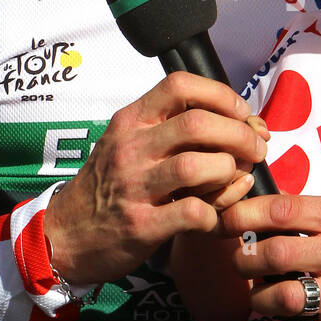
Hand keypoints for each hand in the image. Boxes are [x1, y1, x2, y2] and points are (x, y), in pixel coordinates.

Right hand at [43, 73, 268, 288]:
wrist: (64, 235)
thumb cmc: (109, 187)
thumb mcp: (129, 144)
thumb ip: (174, 130)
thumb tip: (241, 123)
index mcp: (131, 120)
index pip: (180, 85)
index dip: (221, 95)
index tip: (242, 115)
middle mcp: (130, 147)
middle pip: (198, 124)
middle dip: (240, 134)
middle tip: (257, 148)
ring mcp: (134, 186)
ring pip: (198, 166)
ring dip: (229, 172)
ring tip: (236, 179)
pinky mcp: (141, 225)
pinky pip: (194, 212)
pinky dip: (216, 213)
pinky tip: (216, 216)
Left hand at [218, 194, 320, 320]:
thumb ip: (319, 213)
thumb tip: (269, 209)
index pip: (280, 210)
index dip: (243, 215)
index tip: (225, 221)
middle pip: (271, 254)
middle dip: (243, 260)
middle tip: (240, 263)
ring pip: (279, 299)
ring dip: (259, 301)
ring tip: (262, 299)